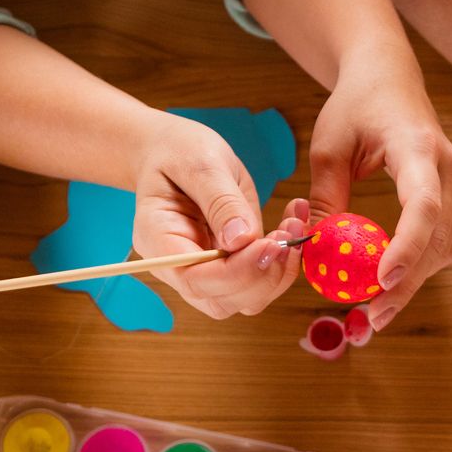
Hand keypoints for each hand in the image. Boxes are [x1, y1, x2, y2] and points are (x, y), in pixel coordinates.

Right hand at [130, 113, 304, 317]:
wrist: (174, 152)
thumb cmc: (178, 151)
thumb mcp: (200, 163)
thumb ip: (221, 201)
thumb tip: (242, 240)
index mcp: (157, 240)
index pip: (195, 280)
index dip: (237, 272)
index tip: (270, 244)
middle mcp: (177, 267)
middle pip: (222, 300)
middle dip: (263, 275)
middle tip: (289, 234)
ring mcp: (203, 272)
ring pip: (245, 299)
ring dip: (279, 272)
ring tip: (294, 226)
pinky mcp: (228, 267)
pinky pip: (259, 281)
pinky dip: (282, 262)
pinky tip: (293, 226)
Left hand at [308, 50, 451, 332]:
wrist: (388, 77)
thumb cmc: (356, 104)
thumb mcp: (328, 146)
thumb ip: (326, 196)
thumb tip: (316, 247)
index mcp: (417, 147)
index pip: (422, 206)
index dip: (406, 248)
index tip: (382, 282)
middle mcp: (447, 167)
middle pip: (437, 238)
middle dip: (408, 282)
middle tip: (374, 317)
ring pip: (445, 246)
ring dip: (416, 281)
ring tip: (379, 310)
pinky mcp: (451, 195)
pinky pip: (443, 240)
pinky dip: (420, 266)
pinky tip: (392, 285)